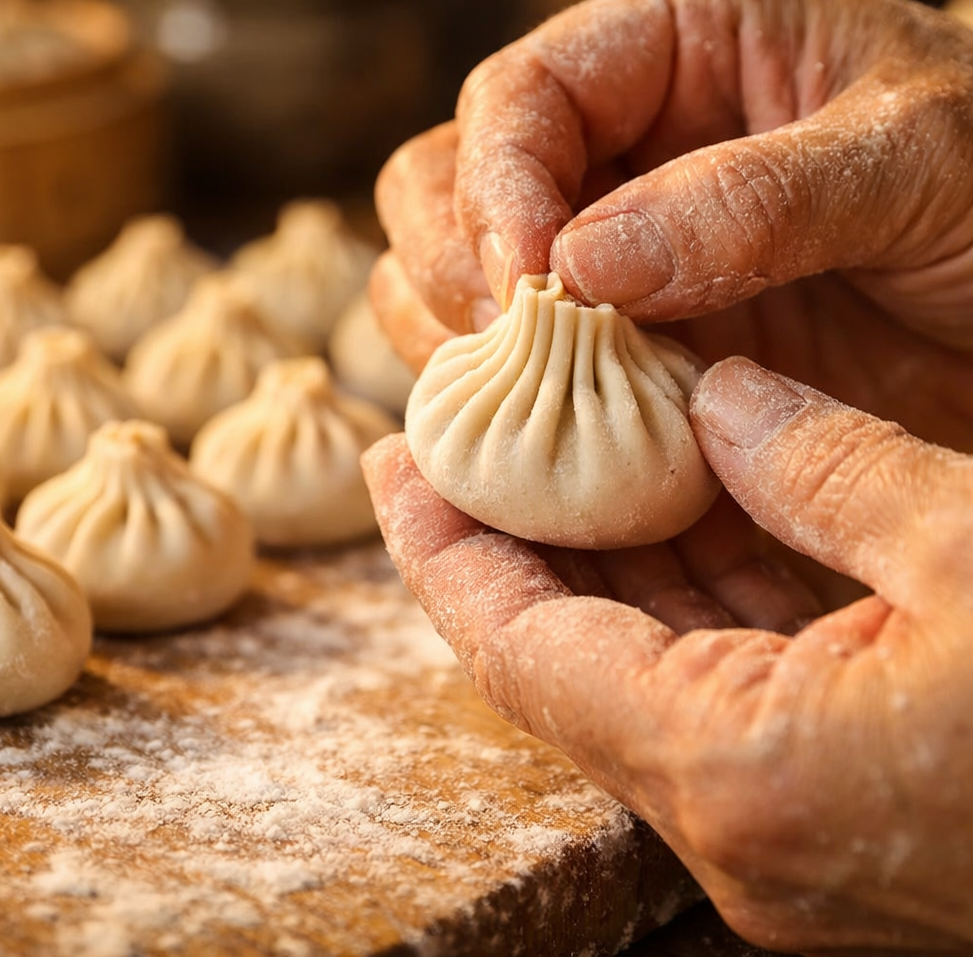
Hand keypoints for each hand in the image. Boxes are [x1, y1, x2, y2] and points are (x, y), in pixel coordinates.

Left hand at [362, 357, 972, 954]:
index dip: (444, 546)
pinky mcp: (829, 805)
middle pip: (560, 658)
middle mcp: (736, 822)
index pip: (521, 645)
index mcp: (742, 767)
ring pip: (631, 668)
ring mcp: (780, 824)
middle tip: (454, 441)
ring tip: (545, 453)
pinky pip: (708, 683)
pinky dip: (674, 592)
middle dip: (505, 542)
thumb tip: (723, 400)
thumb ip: (827, 465)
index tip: (396, 460)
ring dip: (591, 560)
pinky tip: (664, 508)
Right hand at [372, 0, 972, 452]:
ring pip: (453, 283)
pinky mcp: (616, 347)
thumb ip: (751, 199)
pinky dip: (514, 411)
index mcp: (681, 46)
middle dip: (461, 268)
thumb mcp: (917, 162)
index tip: (532, 282)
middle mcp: (620, 147)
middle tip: (519, 347)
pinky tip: (567, 442)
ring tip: (538, 399)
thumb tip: (580, 262)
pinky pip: (515, 374)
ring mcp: (608, 254)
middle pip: (446, 185)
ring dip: (471, 348)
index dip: (498, 189)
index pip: (519, 97)